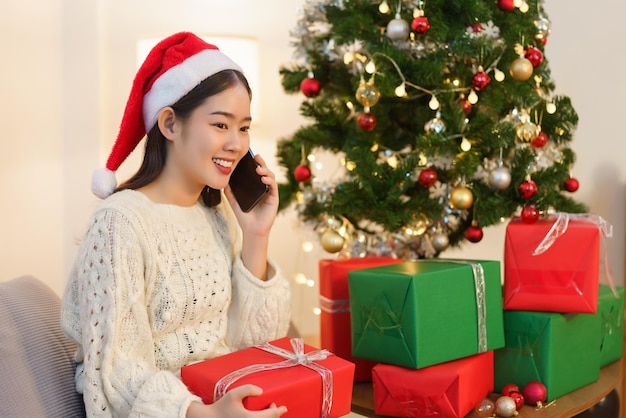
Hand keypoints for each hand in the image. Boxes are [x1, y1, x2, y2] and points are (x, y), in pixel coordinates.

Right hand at [186, 384, 287, 417]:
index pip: (270, 416)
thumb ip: (248, 389)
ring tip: (268, 412)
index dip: (278, 411)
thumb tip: (260, 391)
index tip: (284, 407)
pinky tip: (260, 417)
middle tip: (275, 407)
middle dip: (274, 415)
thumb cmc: (221, 407)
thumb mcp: (234, 394)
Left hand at [225, 154, 278, 278]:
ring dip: (266, 171)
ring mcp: (270, 193)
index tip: (249, 156)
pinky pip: (274, 187)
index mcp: (256, 187)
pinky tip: (263, 179)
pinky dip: (269, 181)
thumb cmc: (244, 216)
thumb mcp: (234, 202)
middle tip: (256, 157)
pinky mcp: (274, 199)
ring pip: (270, 177)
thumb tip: (223, 181)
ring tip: (258, 169)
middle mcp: (264, 188)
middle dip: (261, 163)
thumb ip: (229, 192)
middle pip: (264, 172)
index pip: (256, 173)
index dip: (254, 164)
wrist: (251, 230)